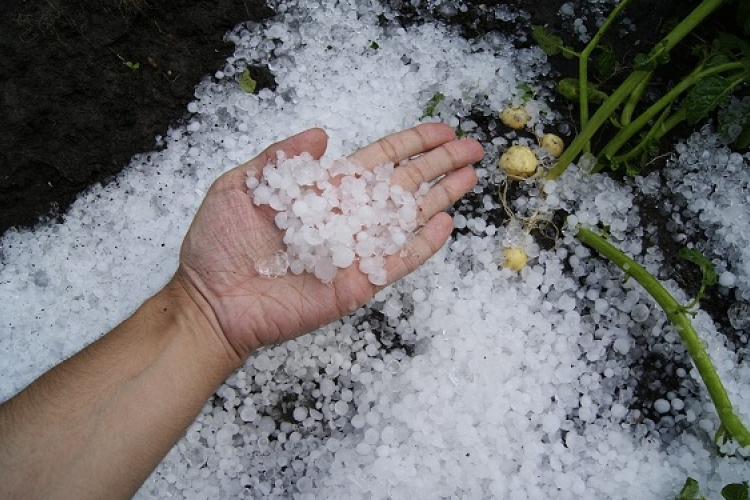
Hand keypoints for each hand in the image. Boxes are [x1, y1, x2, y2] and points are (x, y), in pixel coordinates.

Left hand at [174, 123, 483, 362]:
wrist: (210, 300)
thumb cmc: (219, 245)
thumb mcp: (240, 186)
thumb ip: (281, 158)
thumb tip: (322, 131)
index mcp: (324, 191)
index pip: (378, 161)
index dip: (411, 144)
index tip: (441, 130)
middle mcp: (346, 218)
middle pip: (403, 185)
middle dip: (439, 165)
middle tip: (474, 147)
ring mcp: (355, 251)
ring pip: (407, 219)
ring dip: (440, 198)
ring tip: (471, 177)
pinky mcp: (357, 283)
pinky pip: (396, 262)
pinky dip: (422, 245)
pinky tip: (446, 224)